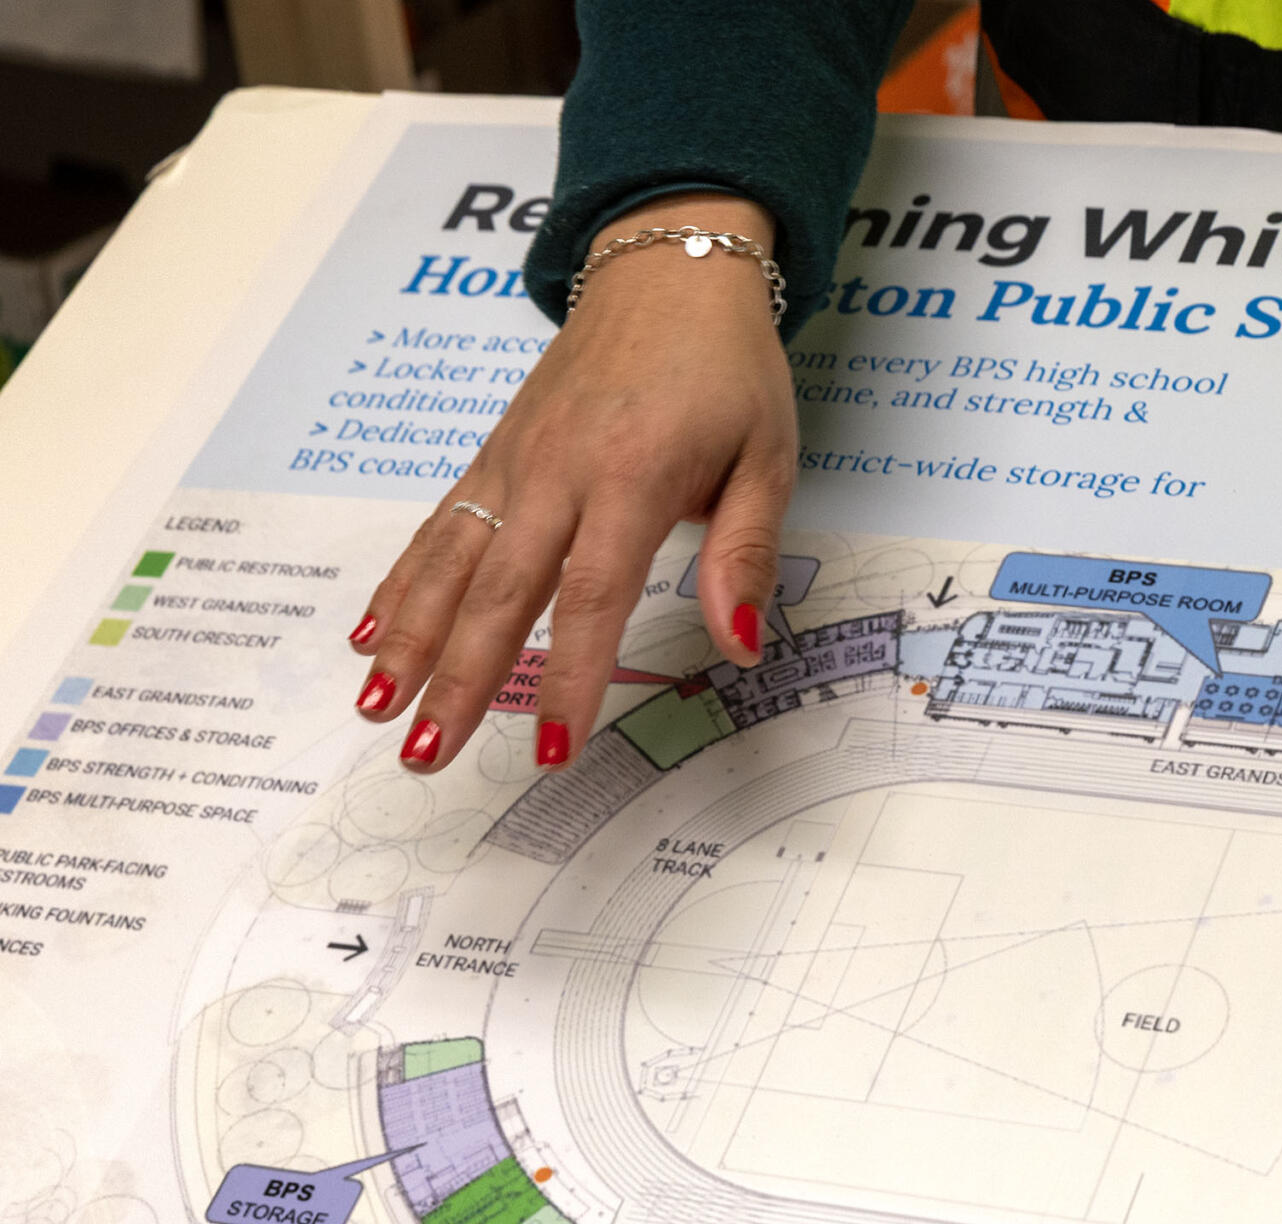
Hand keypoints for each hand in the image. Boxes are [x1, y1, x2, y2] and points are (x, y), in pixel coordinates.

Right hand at [349, 192, 796, 772]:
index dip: (570, 678)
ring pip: (450, 562)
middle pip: (498, 593)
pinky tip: (372, 634)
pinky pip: (440, 527)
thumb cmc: (727, 366)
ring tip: (378, 707)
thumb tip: (742, 644)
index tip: (552, 747)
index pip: (591, 598)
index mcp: (630, 477)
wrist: (668, 269)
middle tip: (426, 754)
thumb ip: (745, 555)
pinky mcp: (496, 453)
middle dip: (460, 680)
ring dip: (411, 640)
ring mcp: (516, 461)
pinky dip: (402, 584)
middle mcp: (557, 471)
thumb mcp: (768, 457)